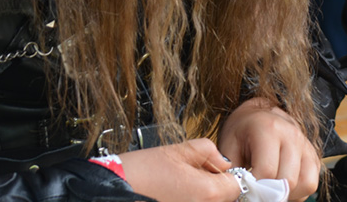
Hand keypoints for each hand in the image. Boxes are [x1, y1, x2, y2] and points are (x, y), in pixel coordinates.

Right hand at [120, 138, 238, 201]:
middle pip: (224, 199)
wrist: (109, 192)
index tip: (216, 171)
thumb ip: (209, 152)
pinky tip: (172, 196)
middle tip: (192, 177)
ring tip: (178, 188)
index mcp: (208, 192)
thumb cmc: (139, 174)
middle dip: (215, 188)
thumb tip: (223, 162)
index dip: (227, 176)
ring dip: (201, 197)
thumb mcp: (178, 150)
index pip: (237, 185)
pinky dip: (189, 201)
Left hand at [218, 97, 320, 201]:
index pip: (267, 171)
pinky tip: (282, 183)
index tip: (246, 190)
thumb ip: (231, 172)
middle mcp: (291, 134)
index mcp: (268, 129)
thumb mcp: (229, 146)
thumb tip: (234, 193)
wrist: (258, 115)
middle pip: (287, 180)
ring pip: (304, 183)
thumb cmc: (241, 131)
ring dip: (287, 192)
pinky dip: (298, 190)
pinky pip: (311, 182)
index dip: (254, 187)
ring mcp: (305, 144)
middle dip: (270, 192)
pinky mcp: (313, 154)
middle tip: (257, 191)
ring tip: (271, 187)